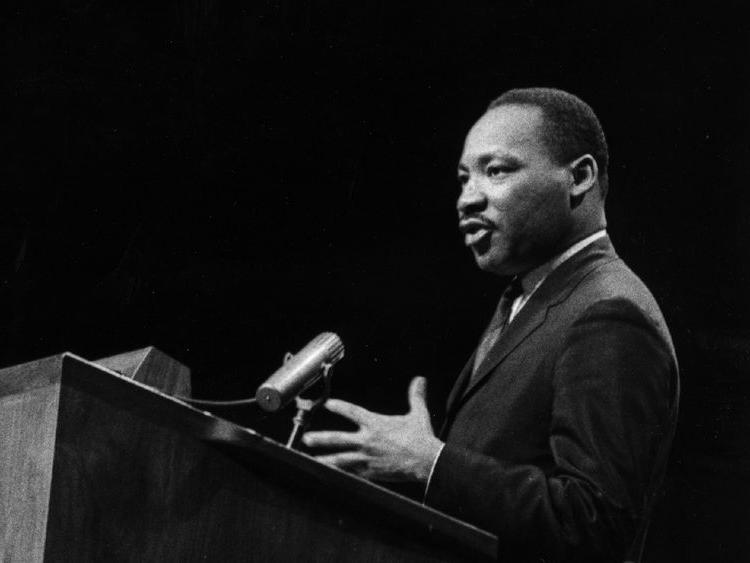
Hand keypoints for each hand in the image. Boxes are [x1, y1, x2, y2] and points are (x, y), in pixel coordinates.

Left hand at [302, 376, 443, 482]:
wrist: (427, 461)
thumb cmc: (421, 438)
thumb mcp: (418, 414)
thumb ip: (415, 396)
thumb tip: (420, 380)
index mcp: (376, 424)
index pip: (352, 412)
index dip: (339, 406)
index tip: (328, 404)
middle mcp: (368, 440)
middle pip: (338, 439)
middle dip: (321, 438)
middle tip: (307, 438)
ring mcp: (367, 458)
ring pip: (341, 459)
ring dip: (325, 459)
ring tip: (311, 460)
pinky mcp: (371, 472)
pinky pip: (352, 473)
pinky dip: (342, 474)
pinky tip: (331, 475)